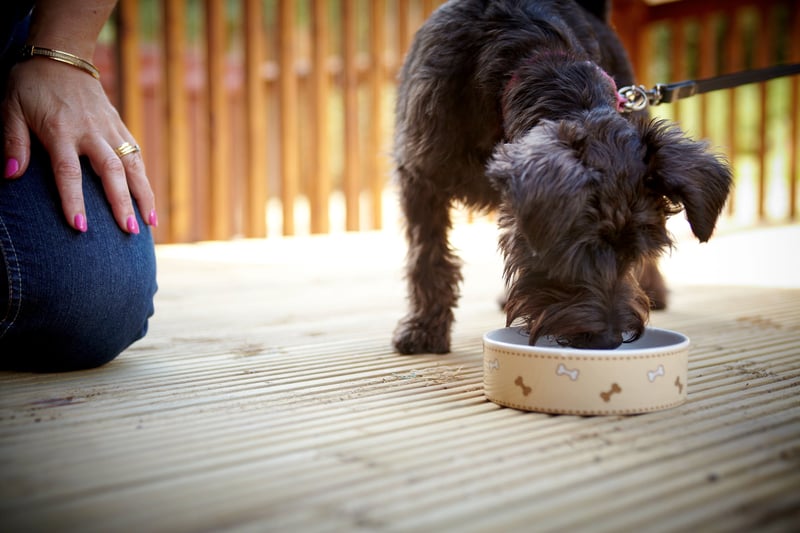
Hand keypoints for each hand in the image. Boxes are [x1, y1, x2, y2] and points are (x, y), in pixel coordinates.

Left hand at [2, 57, 155, 232]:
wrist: (61, 54)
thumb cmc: (30, 84)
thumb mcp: (10, 107)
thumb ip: (12, 142)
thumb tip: (9, 175)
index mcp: (60, 129)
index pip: (68, 171)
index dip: (74, 200)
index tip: (80, 227)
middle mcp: (90, 131)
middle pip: (111, 172)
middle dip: (121, 203)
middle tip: (129, 231)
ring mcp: (109, 128)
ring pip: (132, 165)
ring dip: (143, 196)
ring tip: (150, 224)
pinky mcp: (120, 126)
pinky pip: (136, 155)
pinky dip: (145, 180)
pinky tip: (150, 203)